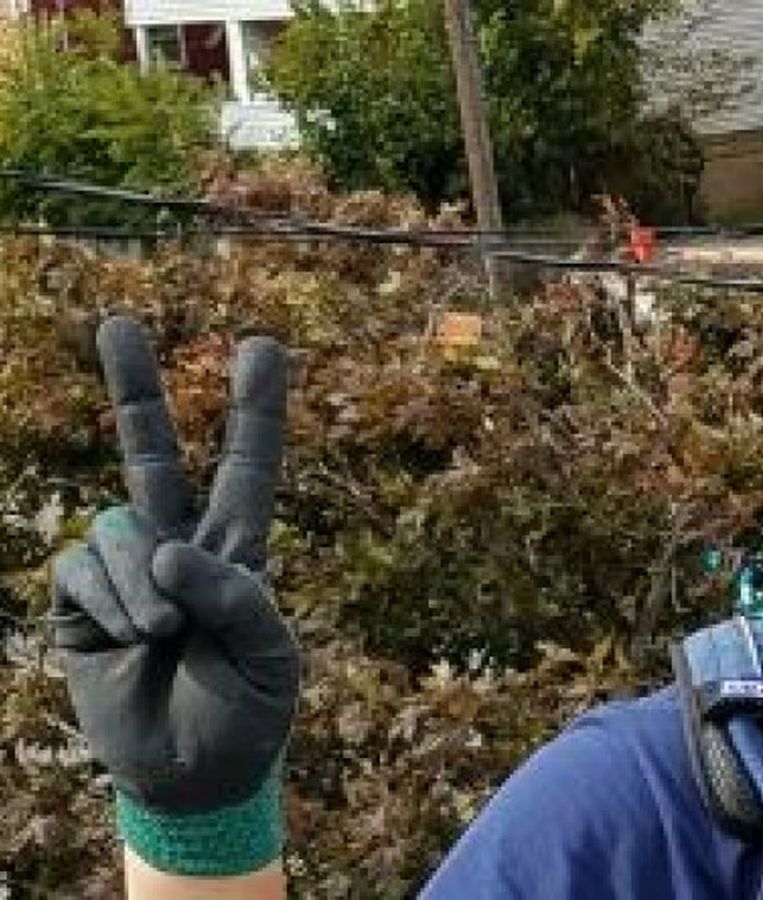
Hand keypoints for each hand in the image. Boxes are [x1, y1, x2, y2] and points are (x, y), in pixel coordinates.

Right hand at [50, 317, 297, 818]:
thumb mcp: (270, 658)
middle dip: (135, 389)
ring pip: (114, 527)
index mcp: (237, 550)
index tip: (260, 345)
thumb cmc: (246, 712)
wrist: (193, 774)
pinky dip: (106, 603)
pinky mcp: (80, 603)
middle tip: (118, 320)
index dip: (254, 409)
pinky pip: (79, 569)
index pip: (247, 466)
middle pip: (150, 455)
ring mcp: (125, 572)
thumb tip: (166, 548)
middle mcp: (177, 546)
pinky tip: (126, 639)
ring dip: (138, 583)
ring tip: (162, 637)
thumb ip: (235, 598)